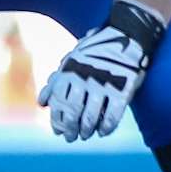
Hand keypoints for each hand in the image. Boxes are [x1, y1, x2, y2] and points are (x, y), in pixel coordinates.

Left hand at [39, 0, 165, 141]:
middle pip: (73, 113)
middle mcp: (84, 79)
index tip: (59, 131)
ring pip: (91, 117)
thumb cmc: (96, 50)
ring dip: (87, 130)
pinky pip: (113, 114)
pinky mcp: (123, 88)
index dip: (57, 121)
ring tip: (87, 135)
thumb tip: (42, 103)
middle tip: (72, 137)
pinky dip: (107, 127)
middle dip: (70, 129)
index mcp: (70, 72)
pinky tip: (104, 132)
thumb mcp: (72, 61)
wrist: (128, 33)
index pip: (59, 104)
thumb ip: (56, 82)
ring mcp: (104, 84)